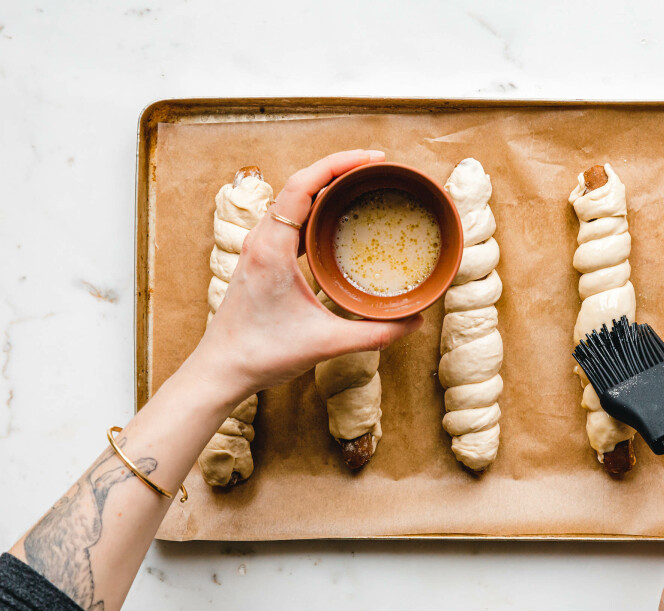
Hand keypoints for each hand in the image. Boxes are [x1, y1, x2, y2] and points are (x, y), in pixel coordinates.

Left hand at [191, 150, 422, 401]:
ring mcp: (258, 248)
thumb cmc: (262, 354)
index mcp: (272, 247)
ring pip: (293, 200)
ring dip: (325, 187)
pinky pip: (290, 220)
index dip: (339, 163)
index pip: (303, 184)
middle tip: (377, 168)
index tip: (373, 159)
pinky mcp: (261, 260)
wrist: (221, 371)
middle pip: (300, 184)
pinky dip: (315, 210)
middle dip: (339, 168)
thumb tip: (416, 322)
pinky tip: (338, 220)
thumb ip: (375, 334)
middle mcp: (262, 239)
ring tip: (361, 185)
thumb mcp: (326, 343)